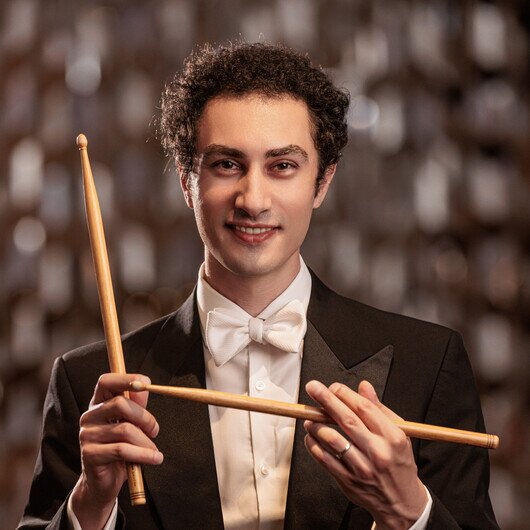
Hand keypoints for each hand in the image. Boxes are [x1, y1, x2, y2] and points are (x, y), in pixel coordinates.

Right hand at [71, 373, 162, 529]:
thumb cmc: (120, 449)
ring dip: (146, 442)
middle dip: (145, 417)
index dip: (126, 378)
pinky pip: (122, 450)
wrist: (103, 483)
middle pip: (120, 404)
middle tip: (155, 430)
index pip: (106, 381)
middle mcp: (89, 416)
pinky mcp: (90, 454)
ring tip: (154, 451)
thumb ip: (137, 404)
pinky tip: (154, 458)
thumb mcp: (131, 424)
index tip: (146, 383)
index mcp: (99, 404)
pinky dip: (143, 454)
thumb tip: (146, 386)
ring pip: (125, 430)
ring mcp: (87, 435)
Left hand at [303, 380, 426, 529]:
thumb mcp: (399, 433)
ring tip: (310, 417)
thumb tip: (363, 387)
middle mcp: (377, 452)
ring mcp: (361, 468)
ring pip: (332, 440)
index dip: (345, 394)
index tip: (333, 387)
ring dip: (316, 424)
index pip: (364, 408)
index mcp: (392, 437)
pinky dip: (313, 444)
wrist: (402, 502)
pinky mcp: (348, 481)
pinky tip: (311, 436)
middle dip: (327, 400)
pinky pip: (324, 458)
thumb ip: (379, 408)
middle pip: (347, 420)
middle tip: (313, 388)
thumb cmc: (398, 463)